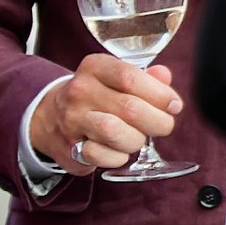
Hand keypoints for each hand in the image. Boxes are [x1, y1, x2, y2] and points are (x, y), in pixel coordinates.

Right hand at [30, 56, 182, 176]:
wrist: (51, 117)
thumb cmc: (96, 97)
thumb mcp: (117, 78)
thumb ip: (145, 78)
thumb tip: (165, 77)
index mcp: (94, 67)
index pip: (130, 77)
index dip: (159, 94)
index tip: (174, 105)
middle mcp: (80, 90)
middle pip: (129, 108)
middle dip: (157, 121)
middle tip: (163, 126)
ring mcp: (71, 119)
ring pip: (115, 132)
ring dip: (137, 140)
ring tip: (138, 138)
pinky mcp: (69, 147)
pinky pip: (103, 157)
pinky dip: (118, 157)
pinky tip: (118, 150)